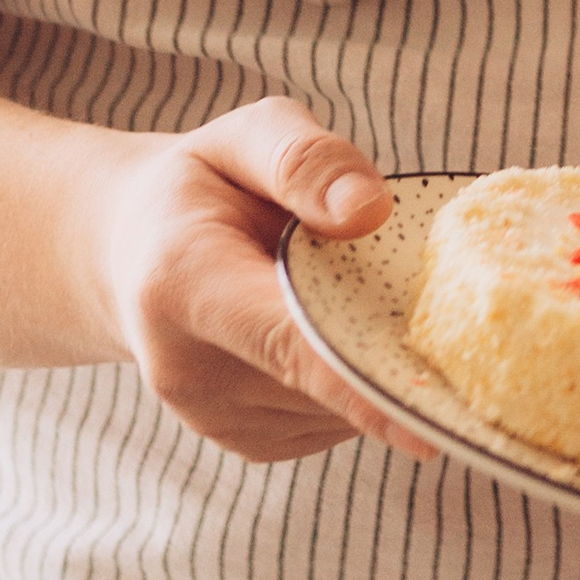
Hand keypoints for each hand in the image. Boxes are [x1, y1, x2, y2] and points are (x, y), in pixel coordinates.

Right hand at [87, 97, 430, 465]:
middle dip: (396, 351)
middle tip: (446, 305)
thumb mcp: (244, 138)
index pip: (286, 342)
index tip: (428, 427)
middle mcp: (186, 370)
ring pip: (342, 410)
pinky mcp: (247, 441)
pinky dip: (359, 382)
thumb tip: (371, 210)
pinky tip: (339, 330)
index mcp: (183, 283)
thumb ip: (305, 160)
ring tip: (352, 292)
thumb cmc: (203, 186)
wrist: (133, 251)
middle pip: (327, 382)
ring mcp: (213, 418)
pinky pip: (336, 421)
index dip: (360, 383)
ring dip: (376, 360)